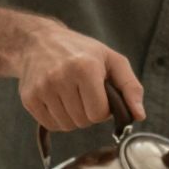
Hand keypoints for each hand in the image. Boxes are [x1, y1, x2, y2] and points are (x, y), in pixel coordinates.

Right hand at [15, 18, 145, 132]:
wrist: (38, 41)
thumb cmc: (80, 52)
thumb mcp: (111, 60)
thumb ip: (130, 87)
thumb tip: (139, 115)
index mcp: (85, 68)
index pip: (99, 113)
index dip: (102, 109)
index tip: (99, 95)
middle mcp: (61, 77)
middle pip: (83, 121)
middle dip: (88, 113)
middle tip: (83, 94)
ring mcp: (42, 88)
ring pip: (67, 126)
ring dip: (73, 117)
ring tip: (71, 96)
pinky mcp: (29, 98)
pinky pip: (51, 125)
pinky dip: (58, 119)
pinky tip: (58, 101)